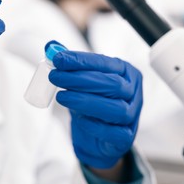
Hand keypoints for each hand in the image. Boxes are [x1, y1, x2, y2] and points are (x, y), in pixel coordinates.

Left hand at [49, 50, 142, 168]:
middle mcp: (133, 92)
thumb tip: (50, 46)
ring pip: (115, 108)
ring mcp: (132, 116)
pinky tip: (79, 119)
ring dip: (85, 101)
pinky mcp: (126, 137)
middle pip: (112, 84)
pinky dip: (95, 125)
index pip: (105, 63)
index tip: (58, 59)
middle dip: (80, 79)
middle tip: (55, 77)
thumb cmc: (91, 102)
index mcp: (126, 72)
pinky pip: (113, 132)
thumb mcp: (80, 81)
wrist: (97, 136)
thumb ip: (68, 64)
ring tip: (61, 96)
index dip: (81, 61)